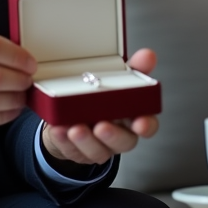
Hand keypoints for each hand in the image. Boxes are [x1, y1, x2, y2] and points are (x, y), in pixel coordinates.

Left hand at [40, 48, 159, 169]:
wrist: (73, 112)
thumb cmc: (101, 96)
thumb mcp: (118, 78)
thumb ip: (134, 69)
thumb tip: (148, 55)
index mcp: (132, 116)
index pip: (147, 125)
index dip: (146, 126)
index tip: (140, 124)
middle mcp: (119, 134)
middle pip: (124, 142)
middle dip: (113, 135)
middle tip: (101, 126)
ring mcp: (99, 146)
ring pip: (98, 151)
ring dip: (86, 140)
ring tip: (75, 128)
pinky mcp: (78, 152)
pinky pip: (72, 150)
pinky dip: (64, 140)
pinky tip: (59, 128)